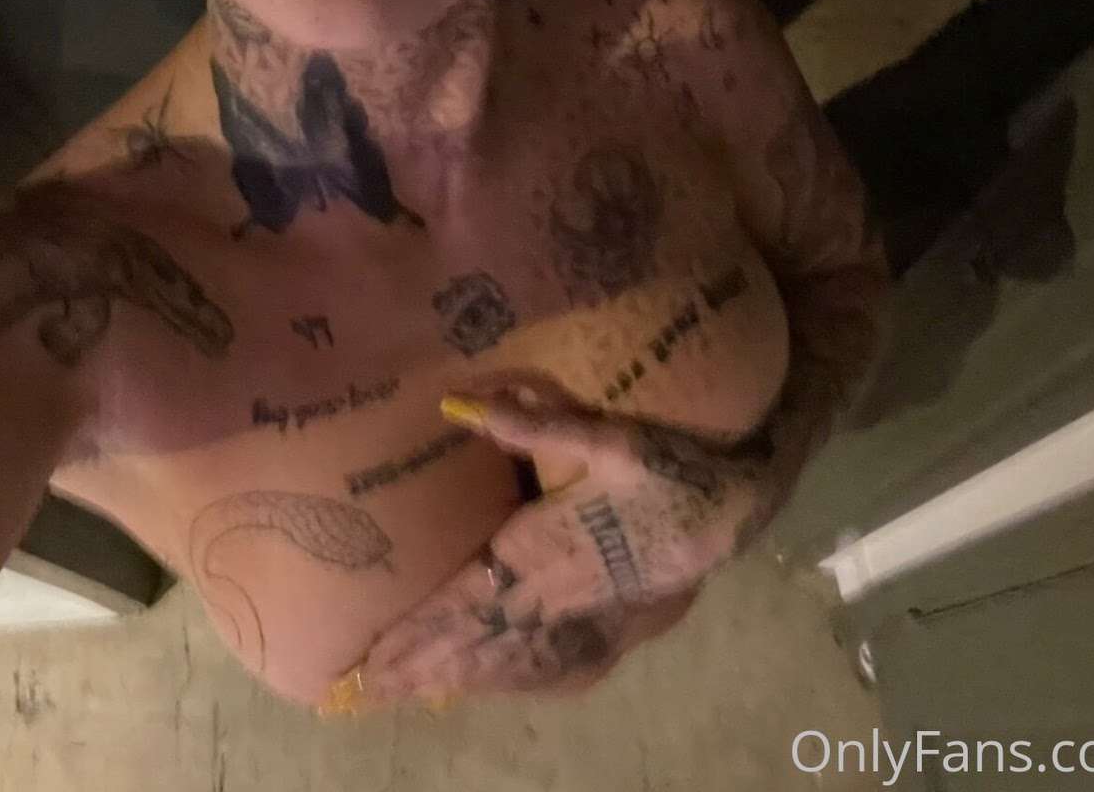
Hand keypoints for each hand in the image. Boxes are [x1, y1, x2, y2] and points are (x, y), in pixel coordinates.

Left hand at [326, 385, 780, 711]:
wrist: (729, 511)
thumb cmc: (667, 468)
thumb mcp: (605, 437)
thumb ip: (533, 422)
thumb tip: (461, 403)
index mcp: (545, 546)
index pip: (469, 596)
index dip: (420, 627)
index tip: (375, 651)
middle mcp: (551, 587)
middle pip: (474, 635)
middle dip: (418, 660)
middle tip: (364, 685)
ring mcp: (572, 608)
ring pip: (499, 651)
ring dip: (448, 671)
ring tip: (396, 690)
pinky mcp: (591, 615)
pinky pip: (532, 655)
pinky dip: (492, 673)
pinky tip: (466, 682)